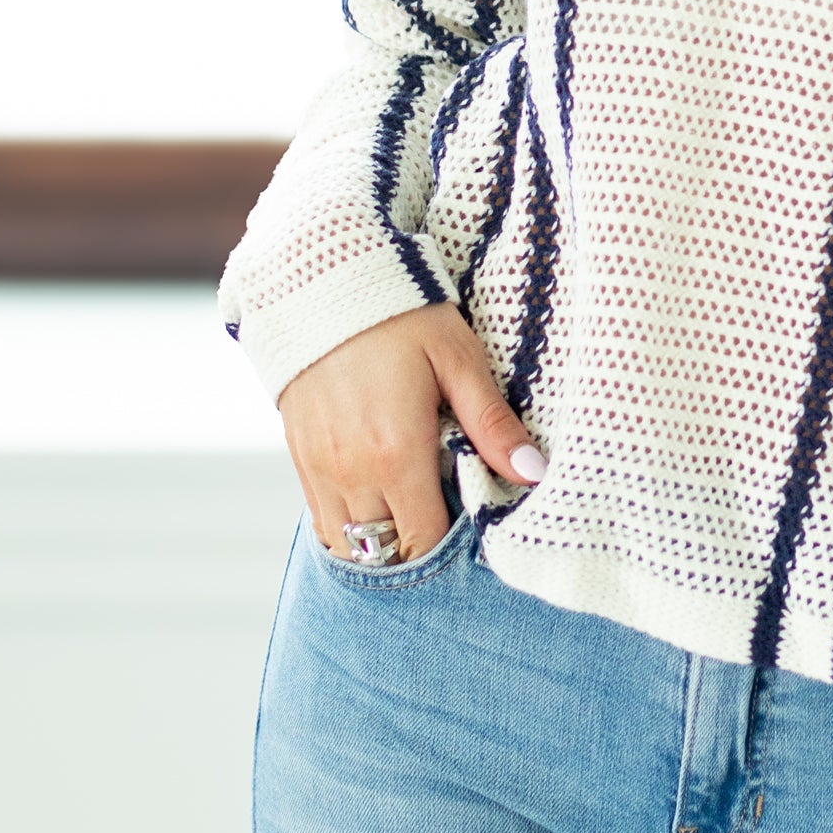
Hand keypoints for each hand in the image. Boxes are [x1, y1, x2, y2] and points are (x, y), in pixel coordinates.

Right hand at [277, 302, 543, 562]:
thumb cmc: (401, 315)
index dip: (451, 546)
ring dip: (382, 541)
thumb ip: (492, 424)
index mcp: (395, 454)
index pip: (423, 541)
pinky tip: (379, 497)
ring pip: (348, 543)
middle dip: (419, 548)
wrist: (320, 280)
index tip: (472, 525)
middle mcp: (350, 472)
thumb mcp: (458, 359)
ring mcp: (318, 468)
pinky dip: (350, 523)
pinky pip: (322, 519)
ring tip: (415, 510)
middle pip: (386, 552)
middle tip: (448, 518)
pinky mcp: (298, 457)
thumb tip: (533, 473)